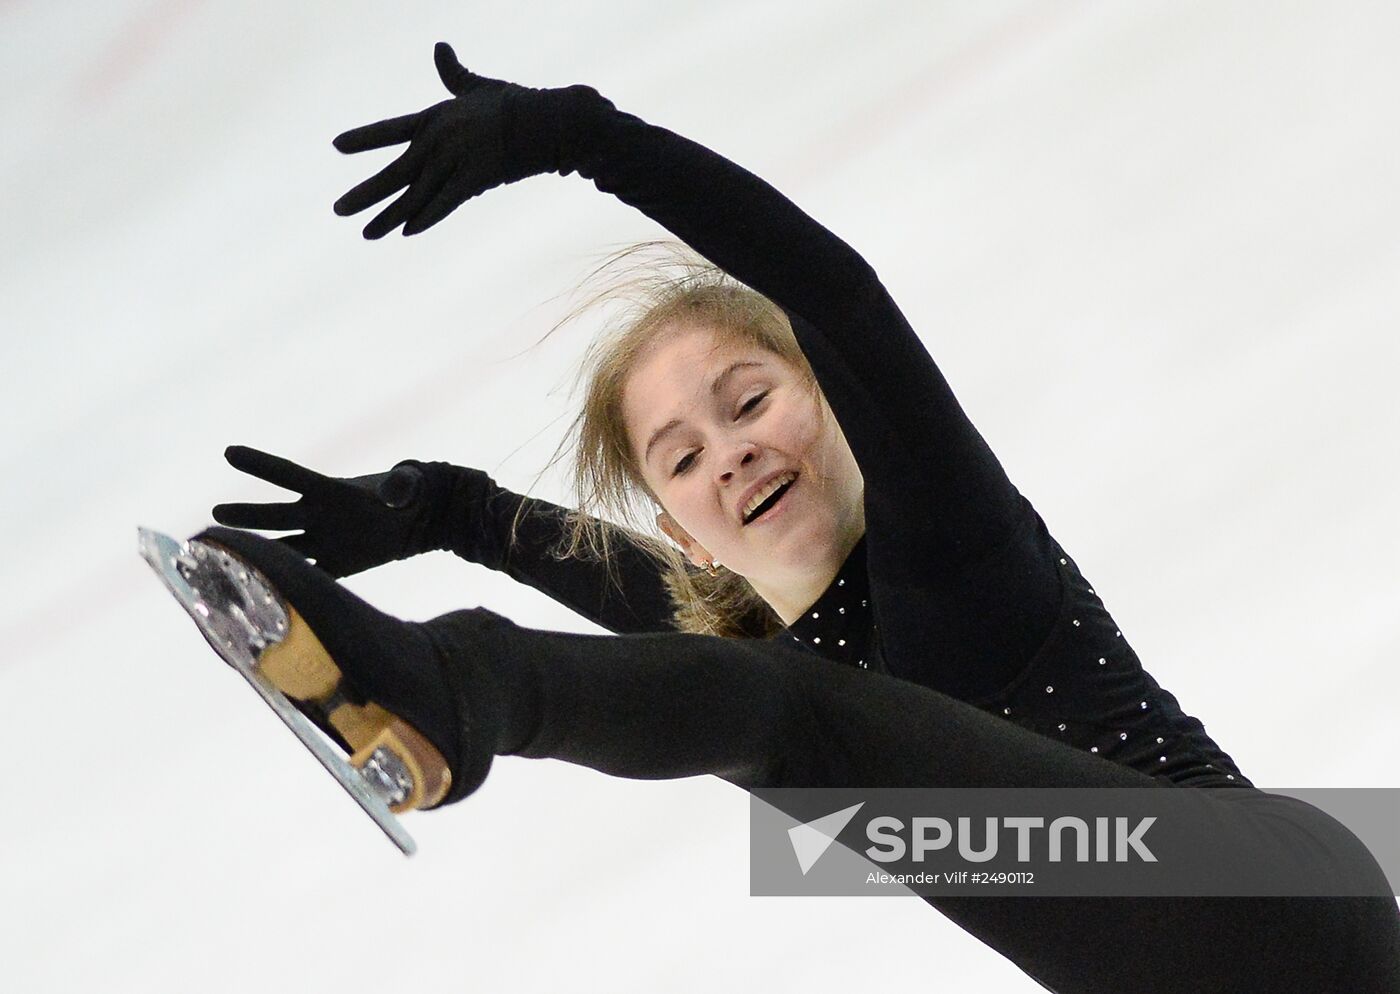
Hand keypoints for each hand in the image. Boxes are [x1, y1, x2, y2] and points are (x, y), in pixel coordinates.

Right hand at [212, 445, 431, 578]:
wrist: (414, 520)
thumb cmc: (409, 493)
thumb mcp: (408, 487)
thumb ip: (402, 486)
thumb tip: (397, 490)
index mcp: (331, 490)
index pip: (290, 474)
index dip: (261, 464)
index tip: (230, 451)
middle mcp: (318, 514)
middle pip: (276, 515)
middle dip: (247, 516)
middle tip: (214, 515)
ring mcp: (322, 541)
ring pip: (283, 548)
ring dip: (256, 553)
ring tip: (219, 556)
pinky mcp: (333, 566)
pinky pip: (306, 576)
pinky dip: (286, 586)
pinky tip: (259, 594)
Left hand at [332, 42, 563, 238]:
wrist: (542, 120)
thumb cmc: (513, 102)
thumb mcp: (478, 86)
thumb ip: (454, 73)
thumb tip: (440, 47)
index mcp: (434, 119)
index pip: (390, 129)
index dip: (363, 138)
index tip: (337, 145)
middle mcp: (436, 143)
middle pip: (393, 175)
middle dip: (364, 195)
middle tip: (338, 210)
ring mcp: (453, 163)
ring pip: (413, 197)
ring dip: (388, 218)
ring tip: (365, 234)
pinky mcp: (473, 181)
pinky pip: (445, 205)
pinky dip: (426, 218)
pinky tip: (406, 232)